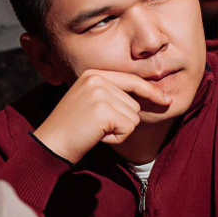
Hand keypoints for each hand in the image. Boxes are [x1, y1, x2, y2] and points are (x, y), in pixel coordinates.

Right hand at [33, 69, 167, 162]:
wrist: (51, 143)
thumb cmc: (72, 128)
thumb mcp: (90, 102)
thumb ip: (112, 95)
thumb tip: (147, 97)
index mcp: (93, 73)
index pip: (131, 80)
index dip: (150, 91)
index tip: (166, 99)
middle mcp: (97, 79)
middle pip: (134, 102)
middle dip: (121, 120)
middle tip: (96, 125)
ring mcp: (100, 93)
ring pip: (133, 116)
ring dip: (119, 130)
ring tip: (96, 130)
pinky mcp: (103, 110)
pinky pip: (128, 127)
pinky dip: (117, 137)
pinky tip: (98, 136)